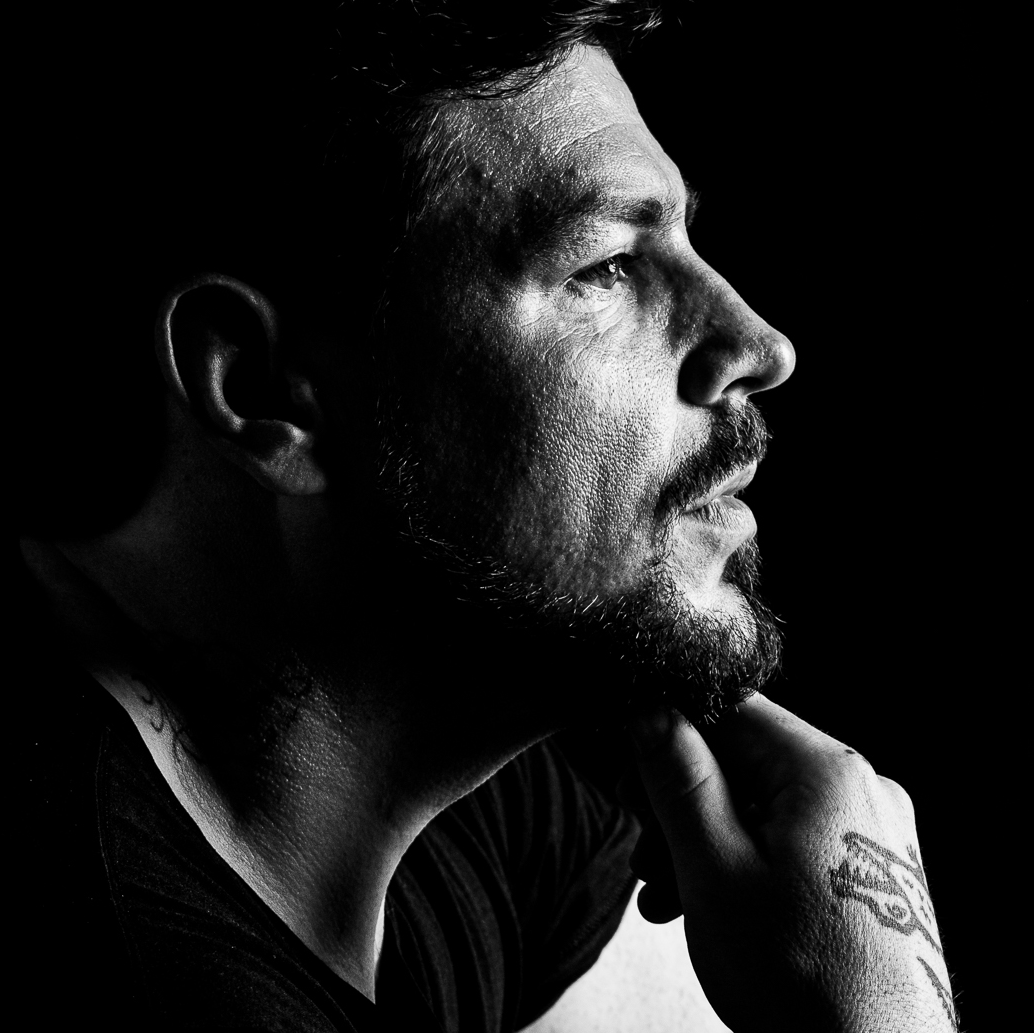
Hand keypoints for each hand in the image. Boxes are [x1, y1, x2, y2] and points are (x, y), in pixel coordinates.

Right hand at [628, 695, 957, 1032]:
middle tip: (646, 853)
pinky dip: (743, 861)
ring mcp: (870, 829)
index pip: (730, 710)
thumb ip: (677, 778)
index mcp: (828, 770)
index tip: (632, 777)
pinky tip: (704, 904)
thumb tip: (648, 708)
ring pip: (762, 804)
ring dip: (703, 840)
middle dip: (682, 804)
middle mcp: (860, 787)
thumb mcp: (713, 869)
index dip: (669, 735)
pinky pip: (791, 839)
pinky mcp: (869, 868)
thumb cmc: (802, 982)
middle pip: (744, 761)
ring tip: (667, 894)